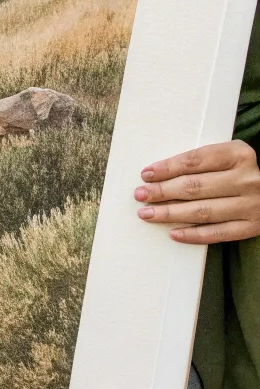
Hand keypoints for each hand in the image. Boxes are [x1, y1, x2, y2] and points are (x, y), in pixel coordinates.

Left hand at [135, 141, 259, 243]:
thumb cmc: (241, 171)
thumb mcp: (227, 156)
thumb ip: (201, 162)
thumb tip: (158, 175)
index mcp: (239, 154)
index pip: (195, 161)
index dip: (168, 168)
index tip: (146, 174)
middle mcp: (247, 179)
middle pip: (195, 186)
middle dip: (163, 191)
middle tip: (140, 195)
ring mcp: (251, 205)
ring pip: (203, 211)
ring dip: (170, 214)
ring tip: (147, 213)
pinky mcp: (251, 227)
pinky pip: (217, 233)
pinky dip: (193, 234)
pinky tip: (173, 233)